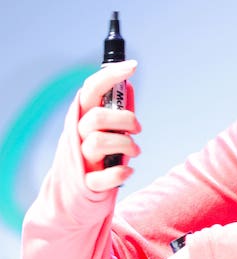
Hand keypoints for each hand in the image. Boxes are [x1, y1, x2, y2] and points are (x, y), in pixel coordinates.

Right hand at [77, 60, 140, 191]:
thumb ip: (117, 110)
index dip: (110, 75)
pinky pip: (102, 177)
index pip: (91, 89)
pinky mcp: (86, 182)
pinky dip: (119, 174)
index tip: (133, 66)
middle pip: (96, 116)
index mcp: (82, 117)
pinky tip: (128, 172)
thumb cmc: (98, 155)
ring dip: (126, 145)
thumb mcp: (107, 129)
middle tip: (137, 129)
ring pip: (98, 142)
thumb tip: (128, 86)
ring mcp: (80, 158)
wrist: (78, 192)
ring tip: (135, 151)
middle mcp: (77, 135)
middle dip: (125, 119)